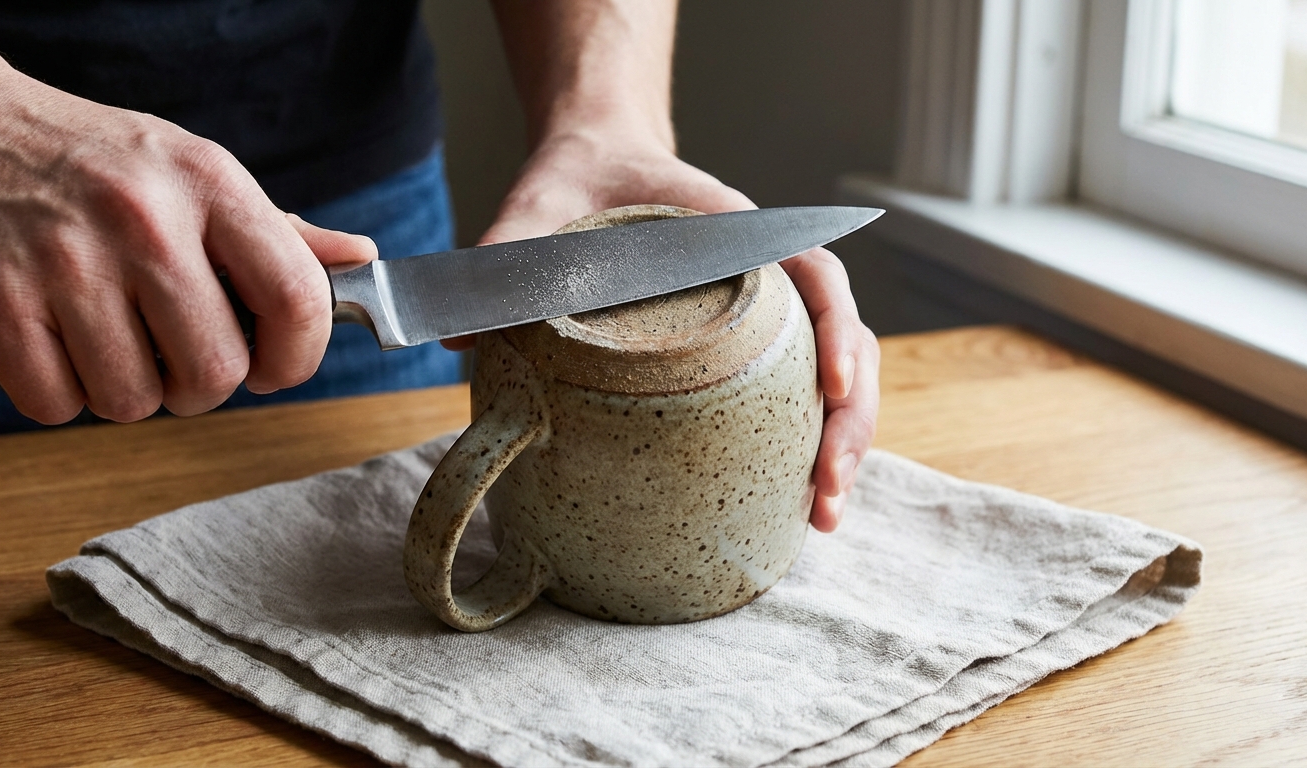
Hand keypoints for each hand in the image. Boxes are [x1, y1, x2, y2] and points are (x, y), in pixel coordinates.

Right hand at [0, 60, 373, 423]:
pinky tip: (54, 345)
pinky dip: (59, 394)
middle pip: (216, 372)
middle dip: (200, 386)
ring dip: (126, 392)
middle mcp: (146, 221)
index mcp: (210, 184)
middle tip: (173, 357)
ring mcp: (69, 263)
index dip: (297, 357)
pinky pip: (58, 404)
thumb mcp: (192, 170)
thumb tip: (358, 260)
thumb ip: (277, 230)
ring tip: (107, 340)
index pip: (297, 299)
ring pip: (136, 401)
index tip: (273, 366)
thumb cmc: (89, 159)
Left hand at [447, 130, 879, 531]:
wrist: (599, 161)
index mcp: (736, 231)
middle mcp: (768, 273)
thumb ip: (510, 249)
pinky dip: (806, 442)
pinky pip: (795, 391)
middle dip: (850, 419)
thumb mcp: (543, 204)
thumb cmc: (583, 180)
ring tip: (822, 516)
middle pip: (845, 340)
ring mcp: (765, 312)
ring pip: (837, 374)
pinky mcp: (748, 345)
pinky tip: (796, 498)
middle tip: (827, 490)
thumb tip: (456, 332)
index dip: (833, 330)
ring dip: (841, 443)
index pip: (815, 273)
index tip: (832, 387)